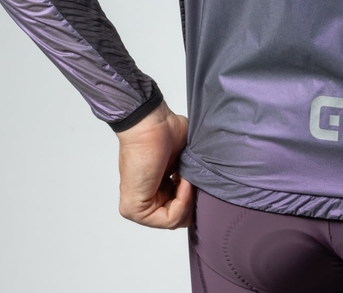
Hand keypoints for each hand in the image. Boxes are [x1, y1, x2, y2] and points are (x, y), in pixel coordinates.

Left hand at [116, 100, 193, 228]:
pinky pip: (169, 218)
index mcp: (158, 187)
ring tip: (187, 175)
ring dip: (188, 197)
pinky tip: (182, 180)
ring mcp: (138, 207)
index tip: (197, 176)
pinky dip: (182, 200)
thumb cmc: (167, 131)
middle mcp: (148, 198)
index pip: (181, 209)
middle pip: (180, 217)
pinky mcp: (133, 210)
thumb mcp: (187, 158)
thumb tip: (208, 189)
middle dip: (193, 200)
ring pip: (176, 220)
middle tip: (194, 178)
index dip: (195, 196)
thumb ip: (193, 176)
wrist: (150, 123)